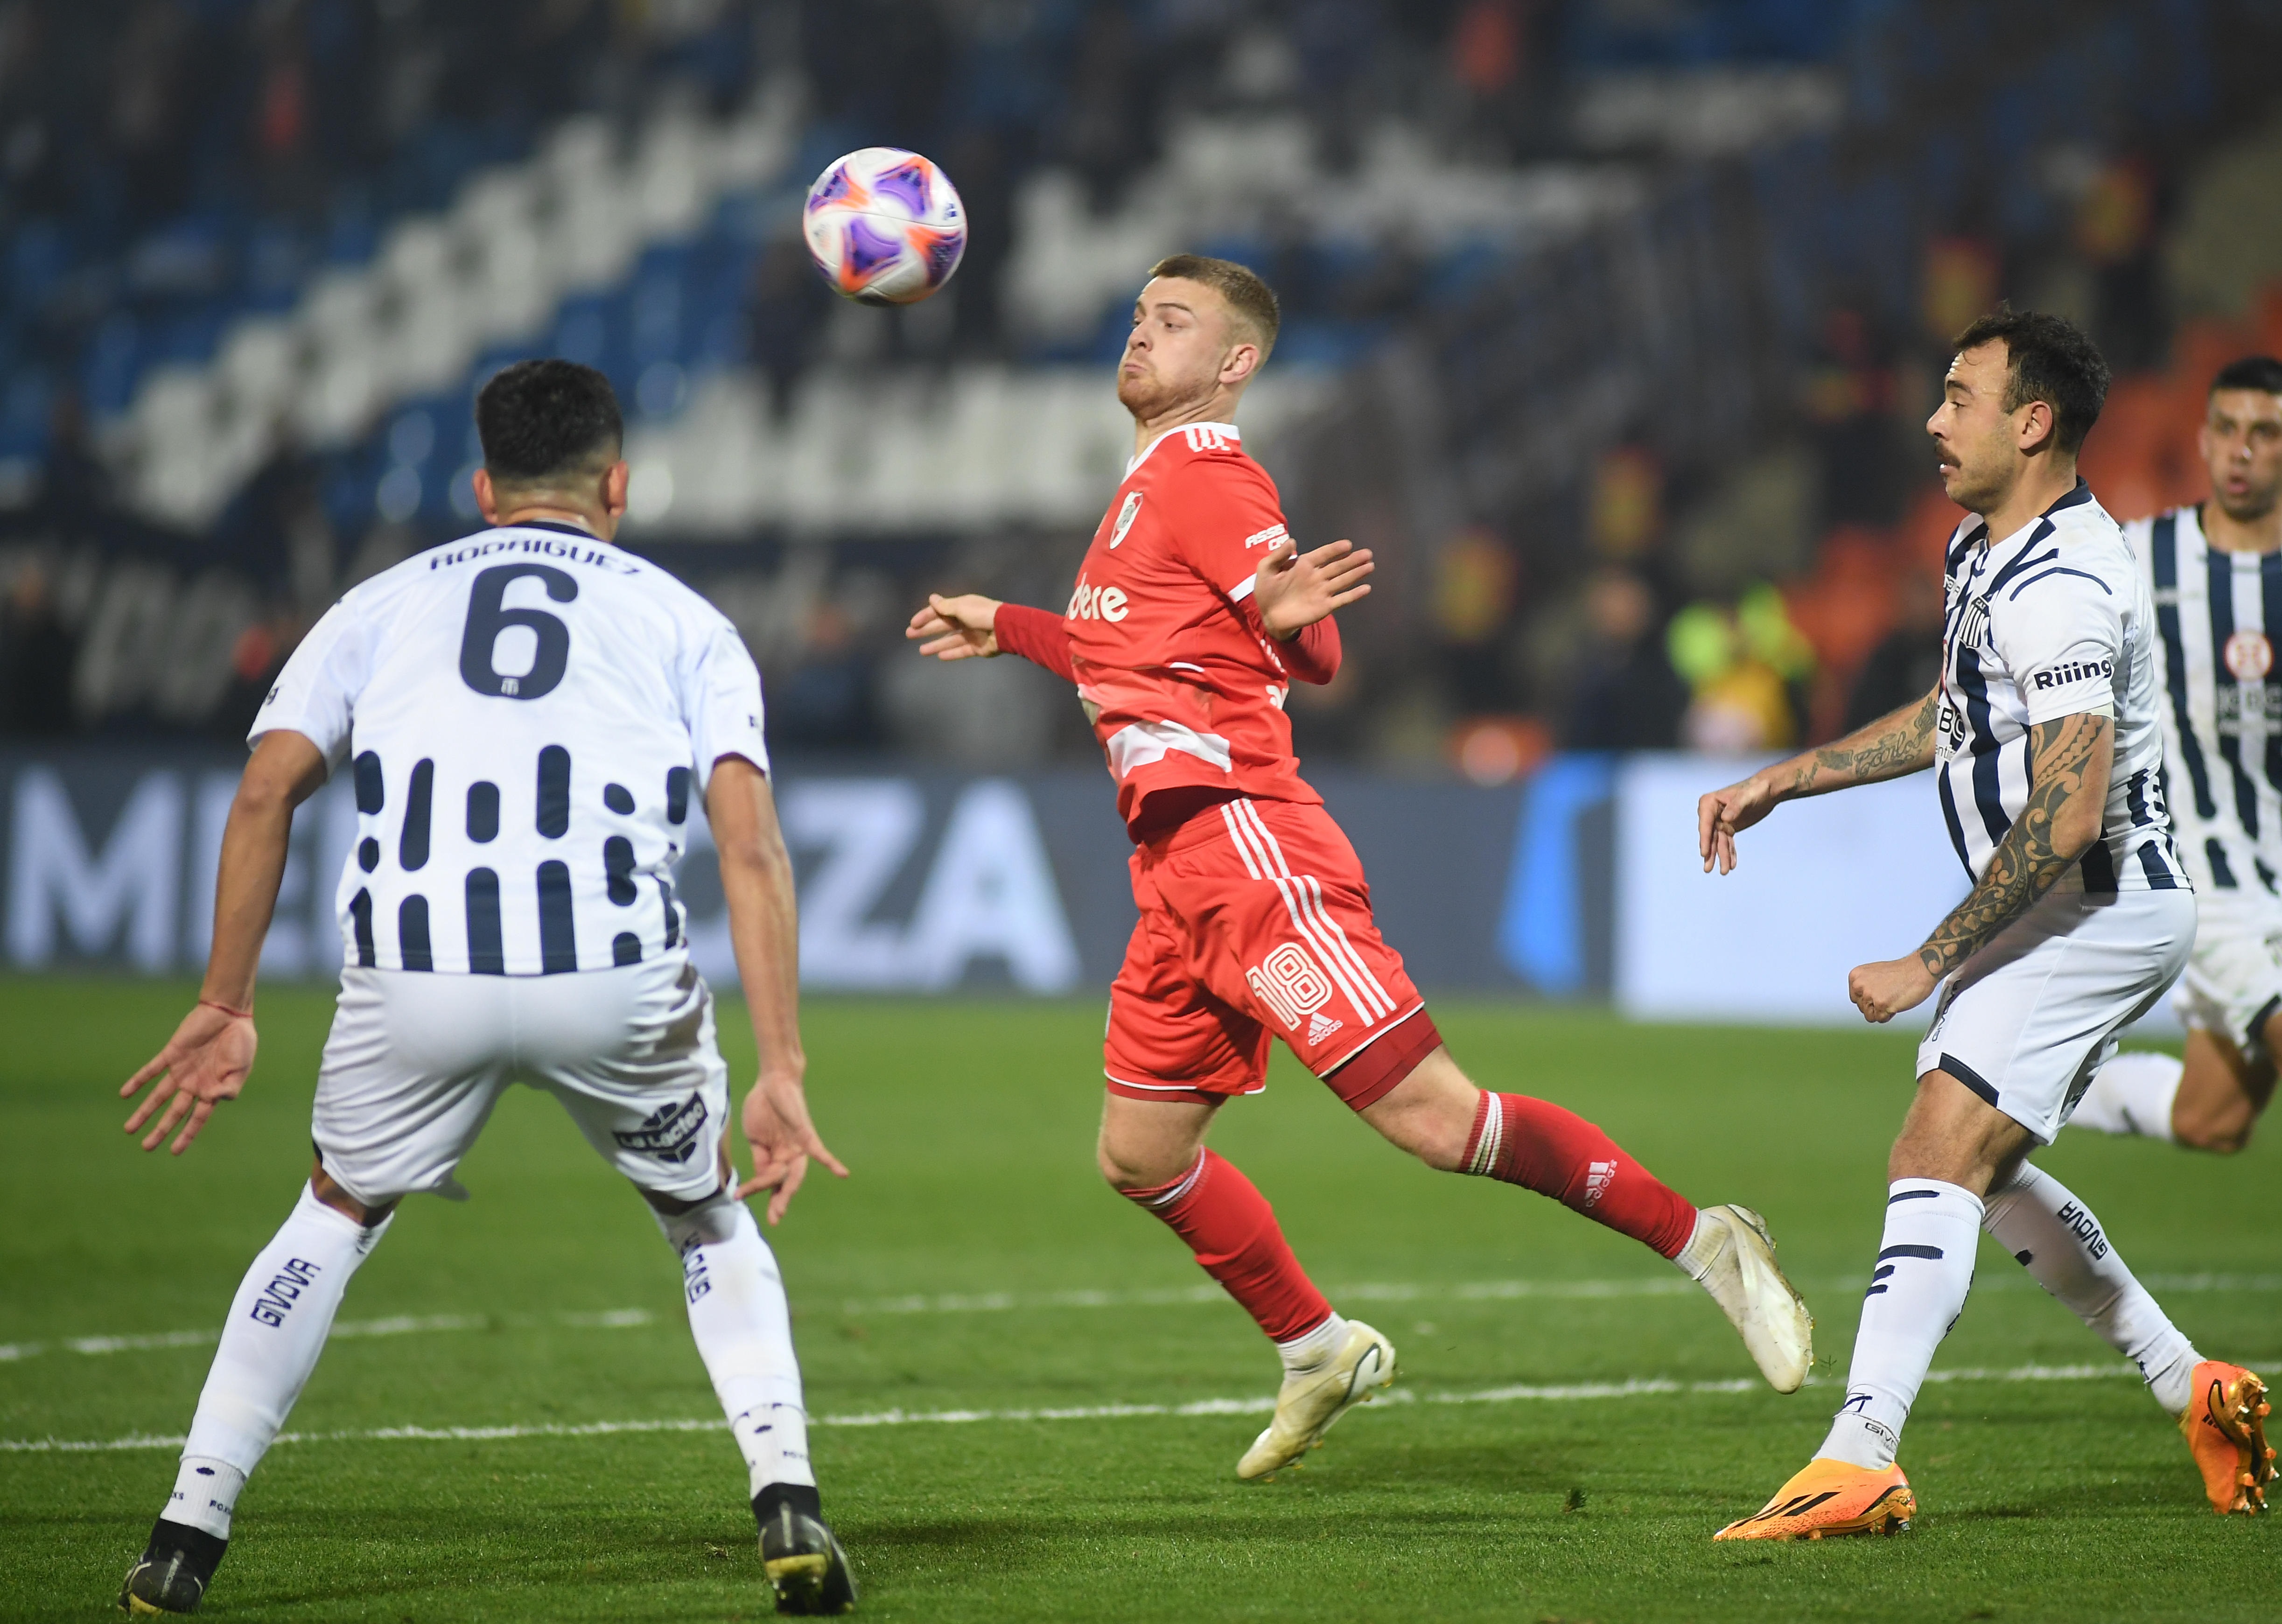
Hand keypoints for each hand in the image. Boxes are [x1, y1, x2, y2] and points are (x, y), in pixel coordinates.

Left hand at [121, 1003, 256, 1154]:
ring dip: (144, 1112)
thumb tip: (215, 1100)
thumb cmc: (241, 1041)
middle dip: (160, 1130)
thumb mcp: (241, 1068)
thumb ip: (230, 1087)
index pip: (197, 1118)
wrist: (229, 1013)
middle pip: (173, 1112)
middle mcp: (194, 1084)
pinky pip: (151, 1070)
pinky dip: (138, 1081)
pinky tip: (125, 1094)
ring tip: (129, 1129)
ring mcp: (181, 1070)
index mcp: (213, 1089)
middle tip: (146, 1147)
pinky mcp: (171, 1054)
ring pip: (158, 1096)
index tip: (173, 1151)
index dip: (186, 1135)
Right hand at [736, 1069, 848, 1224]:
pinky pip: (820, 1151)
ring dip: (790, 1191)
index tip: (737, 1196)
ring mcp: (798, 1146)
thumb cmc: (762, 1107)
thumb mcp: (754, 1137)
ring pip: (796, 1174)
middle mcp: (789, 1155)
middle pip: (785, 1183)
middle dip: (778, 1201)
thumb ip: (759, 1158)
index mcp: (774, 1156)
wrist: (773, 1082)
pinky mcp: (806, 1134)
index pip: (767, 1179)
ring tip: (782, 1209)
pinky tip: (843, 1174)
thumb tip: (760, 1178)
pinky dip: (831, 1163)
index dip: (753, 1189)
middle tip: (774, 1220)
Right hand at [906, 593, 1003, 659]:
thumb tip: (931, 598)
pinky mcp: (978, 648)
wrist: (1005, 628)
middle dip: (926, 630)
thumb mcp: (961, 607)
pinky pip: (961, 651)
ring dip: (936, 645)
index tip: (913, 623)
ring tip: (922, 651)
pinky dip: (951, 653)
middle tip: (910, 635)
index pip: (939, 611)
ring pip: (950, 640)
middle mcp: (965, 620)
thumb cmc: (982, 614)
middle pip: (942, 625)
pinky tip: (940, 656)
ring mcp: (972, 635)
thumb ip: (945, 606)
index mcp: (962, 607)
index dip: (925, 616)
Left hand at [1253, 538, 1372, 638]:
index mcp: (1304, 565)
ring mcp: (1322, 592)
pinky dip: (1354, 595)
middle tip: (1367, 553)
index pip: (1323, 554)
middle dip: (1352, 560)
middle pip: (1338, 566)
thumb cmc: (1266, 591)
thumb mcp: (1266, 569)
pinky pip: (1342, 599)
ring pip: (1343, 580)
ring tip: (1370, 565)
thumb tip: (1292, 541)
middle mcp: (1316, 577)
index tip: (1347, 544)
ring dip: (1357, 574)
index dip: (1334, 550)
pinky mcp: (1324, 606)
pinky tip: (1366, 588)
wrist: (1269, 616)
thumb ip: (1278, 556)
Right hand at [1697, 771, 1785, 873]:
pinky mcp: (1729, 827)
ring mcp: (1720, 821)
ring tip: (1724, 872)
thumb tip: (1725, 819)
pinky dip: (1730, 853)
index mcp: (1710, 802)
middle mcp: (1712, 812)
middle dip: (1711, 852)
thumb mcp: (1748, 797)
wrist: (1769, 790)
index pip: (1705, 823)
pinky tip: (1732, 865)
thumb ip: (1736, 807)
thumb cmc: (1757, 789)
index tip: (1704, 853)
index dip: (1705, 839)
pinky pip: (1727, 842)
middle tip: (1708, 869)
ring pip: (1719, 842)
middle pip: (1710, 836)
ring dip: (1721, 857)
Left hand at [1848, 956, 1936, 1023]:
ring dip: (1882, 1011)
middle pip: (1862, 1008)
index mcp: (1855, 976)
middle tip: (1889, 994)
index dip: (1870, 999)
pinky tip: (1896, 1002)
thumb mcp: (1873, 973)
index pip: (1855, 999)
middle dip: (1876, 1005)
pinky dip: (1890, 1014)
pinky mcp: (1881, 1004)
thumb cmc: (1901, 972)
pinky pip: (1881, 1019)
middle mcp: (1859, 985)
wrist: (1919, 969)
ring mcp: (1869, 995)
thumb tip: (1860, 999)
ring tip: (1892, 997)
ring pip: (1870, 1016)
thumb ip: (1864, 985)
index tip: (1881, 991)